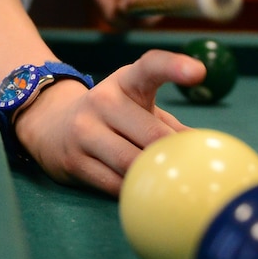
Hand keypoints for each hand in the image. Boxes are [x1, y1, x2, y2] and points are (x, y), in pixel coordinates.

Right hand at [13, 49, 204, 194]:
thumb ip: (170, 125)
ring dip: (154, 176)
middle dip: (174, 155)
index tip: (199, 72)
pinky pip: (114, 185)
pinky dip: (133, 191)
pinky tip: (144, 192)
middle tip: (193, 170)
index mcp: (125, 82)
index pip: (150, 66)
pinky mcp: (73, 161)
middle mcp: (102, 100)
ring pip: (131, 164)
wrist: (51, 125)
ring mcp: (84, 131)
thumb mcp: (137, 108)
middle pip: (151, 135)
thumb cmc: (113, 118)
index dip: (174, 67)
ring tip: (171, 184)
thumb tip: (206, 152)